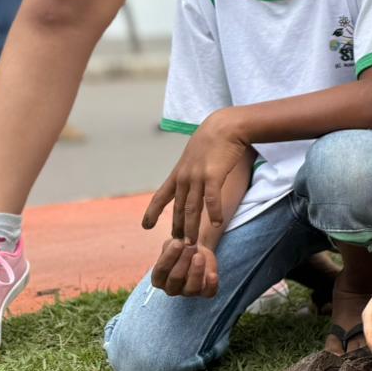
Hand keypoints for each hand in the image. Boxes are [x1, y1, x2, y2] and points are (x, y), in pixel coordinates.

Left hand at [142, 111, 248, 241]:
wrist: (225, 126)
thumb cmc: (213, 139)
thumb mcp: (195, 155)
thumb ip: (191, 170)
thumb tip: (191, 180)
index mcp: (178, 173)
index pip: (160, 196)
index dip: (152, 212)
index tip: (146, 226)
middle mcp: (185, 177)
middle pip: (179, 208)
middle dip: (177, 227)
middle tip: (178, 244)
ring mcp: (198, 177)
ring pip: (192, 208)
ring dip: (191, 226)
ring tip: (192, 242)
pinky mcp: (213, 176)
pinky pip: (212, 199)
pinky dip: (214, 213)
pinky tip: (217, 223)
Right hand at [151, 239, 218, 296]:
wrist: (197, 252)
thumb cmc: (181, 249)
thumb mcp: (173, 244)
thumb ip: (171, 245)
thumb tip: (179, 243)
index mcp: (159, 279)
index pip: (161, 270)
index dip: (169, 256)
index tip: (178, 243)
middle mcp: (171, 289)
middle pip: (176, 278)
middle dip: (183, 261)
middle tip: (190, 247)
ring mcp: (188, 292)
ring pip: (191, 288)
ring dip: (195, 272)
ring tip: (199, 256)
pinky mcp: (205, 292)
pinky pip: (209, 293)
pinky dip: (212, 285)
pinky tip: (212, 275)